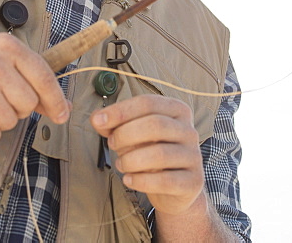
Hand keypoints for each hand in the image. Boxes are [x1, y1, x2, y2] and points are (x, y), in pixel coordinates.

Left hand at [91, 94, 203, 215]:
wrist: (176, 189)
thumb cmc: (152, 154)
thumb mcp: (134, 134)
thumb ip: (115, 124)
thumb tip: (97, 119)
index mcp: (176, 110)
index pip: (148, 103)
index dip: (121, 111)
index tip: (98, 120)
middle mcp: (189, 130)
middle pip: (155, 125)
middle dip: (125, 135)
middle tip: (112, 144)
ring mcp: (194, 156)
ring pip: (160, 154)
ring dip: (131, 160)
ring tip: (121, 164)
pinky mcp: (193, 181)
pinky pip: (165, 180)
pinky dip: (141, 181)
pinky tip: (129, 180)